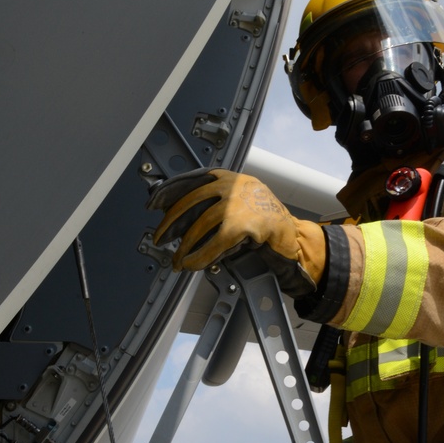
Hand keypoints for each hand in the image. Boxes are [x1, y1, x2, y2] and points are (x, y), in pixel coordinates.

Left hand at [149, 170, 326, 297]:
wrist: (290, 235)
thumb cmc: (262, 222)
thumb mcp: (236, 203)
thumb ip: (212, 204)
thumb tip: (178, 217)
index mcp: (227, 177)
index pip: (190, 180)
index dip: (168, 192)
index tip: (153, 203)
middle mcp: (232, 185)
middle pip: (190, 202)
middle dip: (171, 224)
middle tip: (160, 239)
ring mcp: (239, 203)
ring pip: (201, 224)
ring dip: (185, 246)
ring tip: (178, 260)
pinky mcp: (246, 224)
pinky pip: (216, 242)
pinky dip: (201, 256)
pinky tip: (193, 264)